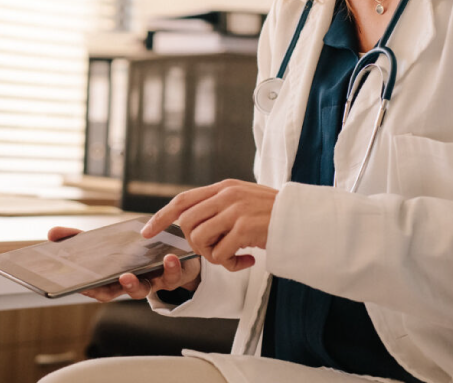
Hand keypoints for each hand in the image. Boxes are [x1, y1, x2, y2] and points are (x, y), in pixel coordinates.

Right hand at [47, 227, 200, 302]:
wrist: (169, 252)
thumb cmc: (130, 251)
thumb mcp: (103, 242)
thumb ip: (76, 238)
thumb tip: (51, 233)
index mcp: (114, 279)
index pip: (99, 289)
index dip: (91, 289)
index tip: (82, 284)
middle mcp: (132, 283)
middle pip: (124, 291)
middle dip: (123, 286)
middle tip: (121, 276)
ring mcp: (152, 281)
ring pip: (148, 288)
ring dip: (145, 280)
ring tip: (142, 268)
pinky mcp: (173, 275)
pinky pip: (174, 276)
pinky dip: (172, 268)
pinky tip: (170, 256)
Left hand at [141, 179, 277, 272]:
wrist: (305, 218)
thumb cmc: (274, 214)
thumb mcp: (243, 200)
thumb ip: (219, 206)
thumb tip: (190, 223)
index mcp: (223, 187)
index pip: (182, 200)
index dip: (161, 217)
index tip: (147, 232)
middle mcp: (227, 195)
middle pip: (187, 223)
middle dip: (194, 244)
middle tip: (213, 251)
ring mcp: (236, 210)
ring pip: (200, 239)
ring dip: (211, 256)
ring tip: (231, 257)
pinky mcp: (246, 228)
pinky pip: (221, 254)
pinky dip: (229, 265)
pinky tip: (246, 262)